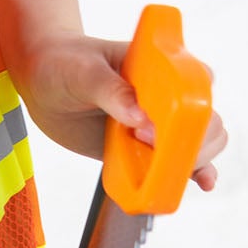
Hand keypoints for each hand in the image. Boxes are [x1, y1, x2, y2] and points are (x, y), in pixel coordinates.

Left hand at [10, 32, 228, 190]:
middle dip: (190, 140)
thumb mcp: (85, 72)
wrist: (43, 82)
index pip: (197, 84)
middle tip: (144, 142)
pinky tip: (203, 183)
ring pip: (196, 143)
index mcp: (162, 65)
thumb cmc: (66, 64)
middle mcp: (167, 94)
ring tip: (163, 170)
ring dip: (190, 160)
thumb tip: (140, 118)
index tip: (149, 126)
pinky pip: (175, 160)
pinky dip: (192, 172)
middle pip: (204, 120)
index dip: (185, 109)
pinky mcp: (144, 146)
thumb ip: (112, 92)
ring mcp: (158, 122)